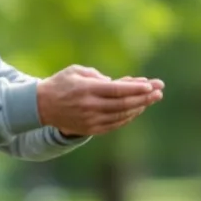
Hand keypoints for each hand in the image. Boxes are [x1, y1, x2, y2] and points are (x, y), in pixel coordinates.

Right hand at [36, 65, 163, 136]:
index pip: (117, 90)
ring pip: (122, 116)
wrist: (41, 106)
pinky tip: (137, 109)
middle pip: (124, 104)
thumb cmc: (60, 83)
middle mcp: (90, 106)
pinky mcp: (90, 129)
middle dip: (144, 98)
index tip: (151, 85)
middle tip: (159, 92)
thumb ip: (96, 74)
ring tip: (152, 99)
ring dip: (139, 107)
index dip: (136, 88)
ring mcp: (90, 120)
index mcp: (87, 89)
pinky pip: (115, 124)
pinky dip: (128, 117)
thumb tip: (116, 83)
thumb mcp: (75, 71)